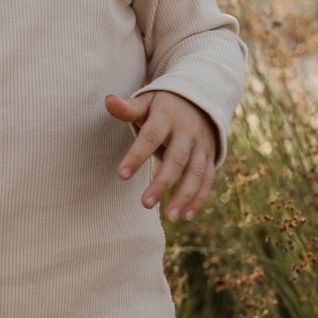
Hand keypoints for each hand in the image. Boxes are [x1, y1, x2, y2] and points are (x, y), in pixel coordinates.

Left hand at [106, 91, 217, 221]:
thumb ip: (127, 108)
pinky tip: (185, 216)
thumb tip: (108, 100)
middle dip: (163, 183)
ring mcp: (201, 145)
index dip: (137, 155)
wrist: (199, 100)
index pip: (151, 137)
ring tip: (169, 217)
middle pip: (176, 159)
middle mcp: (187, 132)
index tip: (121, 175)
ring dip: (184, 195)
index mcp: (167, 117)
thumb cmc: (162, 106)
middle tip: (145, 204)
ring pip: (195, 172)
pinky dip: (198, 198)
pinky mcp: (209, 156)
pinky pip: (206, 179)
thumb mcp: (146, 102)